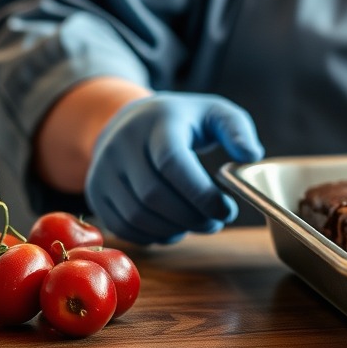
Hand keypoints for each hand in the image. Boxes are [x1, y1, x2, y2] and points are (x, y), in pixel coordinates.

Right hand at [84, 92, 263, 243]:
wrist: (130, 120)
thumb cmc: (182, 121)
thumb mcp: (214, 112)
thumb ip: (237, 129)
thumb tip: (251, 156)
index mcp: (157, 122)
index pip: (172, 162)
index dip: (201, 194)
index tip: (227, 210)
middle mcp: (123, 144)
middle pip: (154, 194)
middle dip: (192, 217)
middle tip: (217, 222)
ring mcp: (103, 169)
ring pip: (136, 215)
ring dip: (174, 229)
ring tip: (200, 224)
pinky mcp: (95, 192)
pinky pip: (123, 226)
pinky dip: (153, 235)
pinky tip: (175, 228)